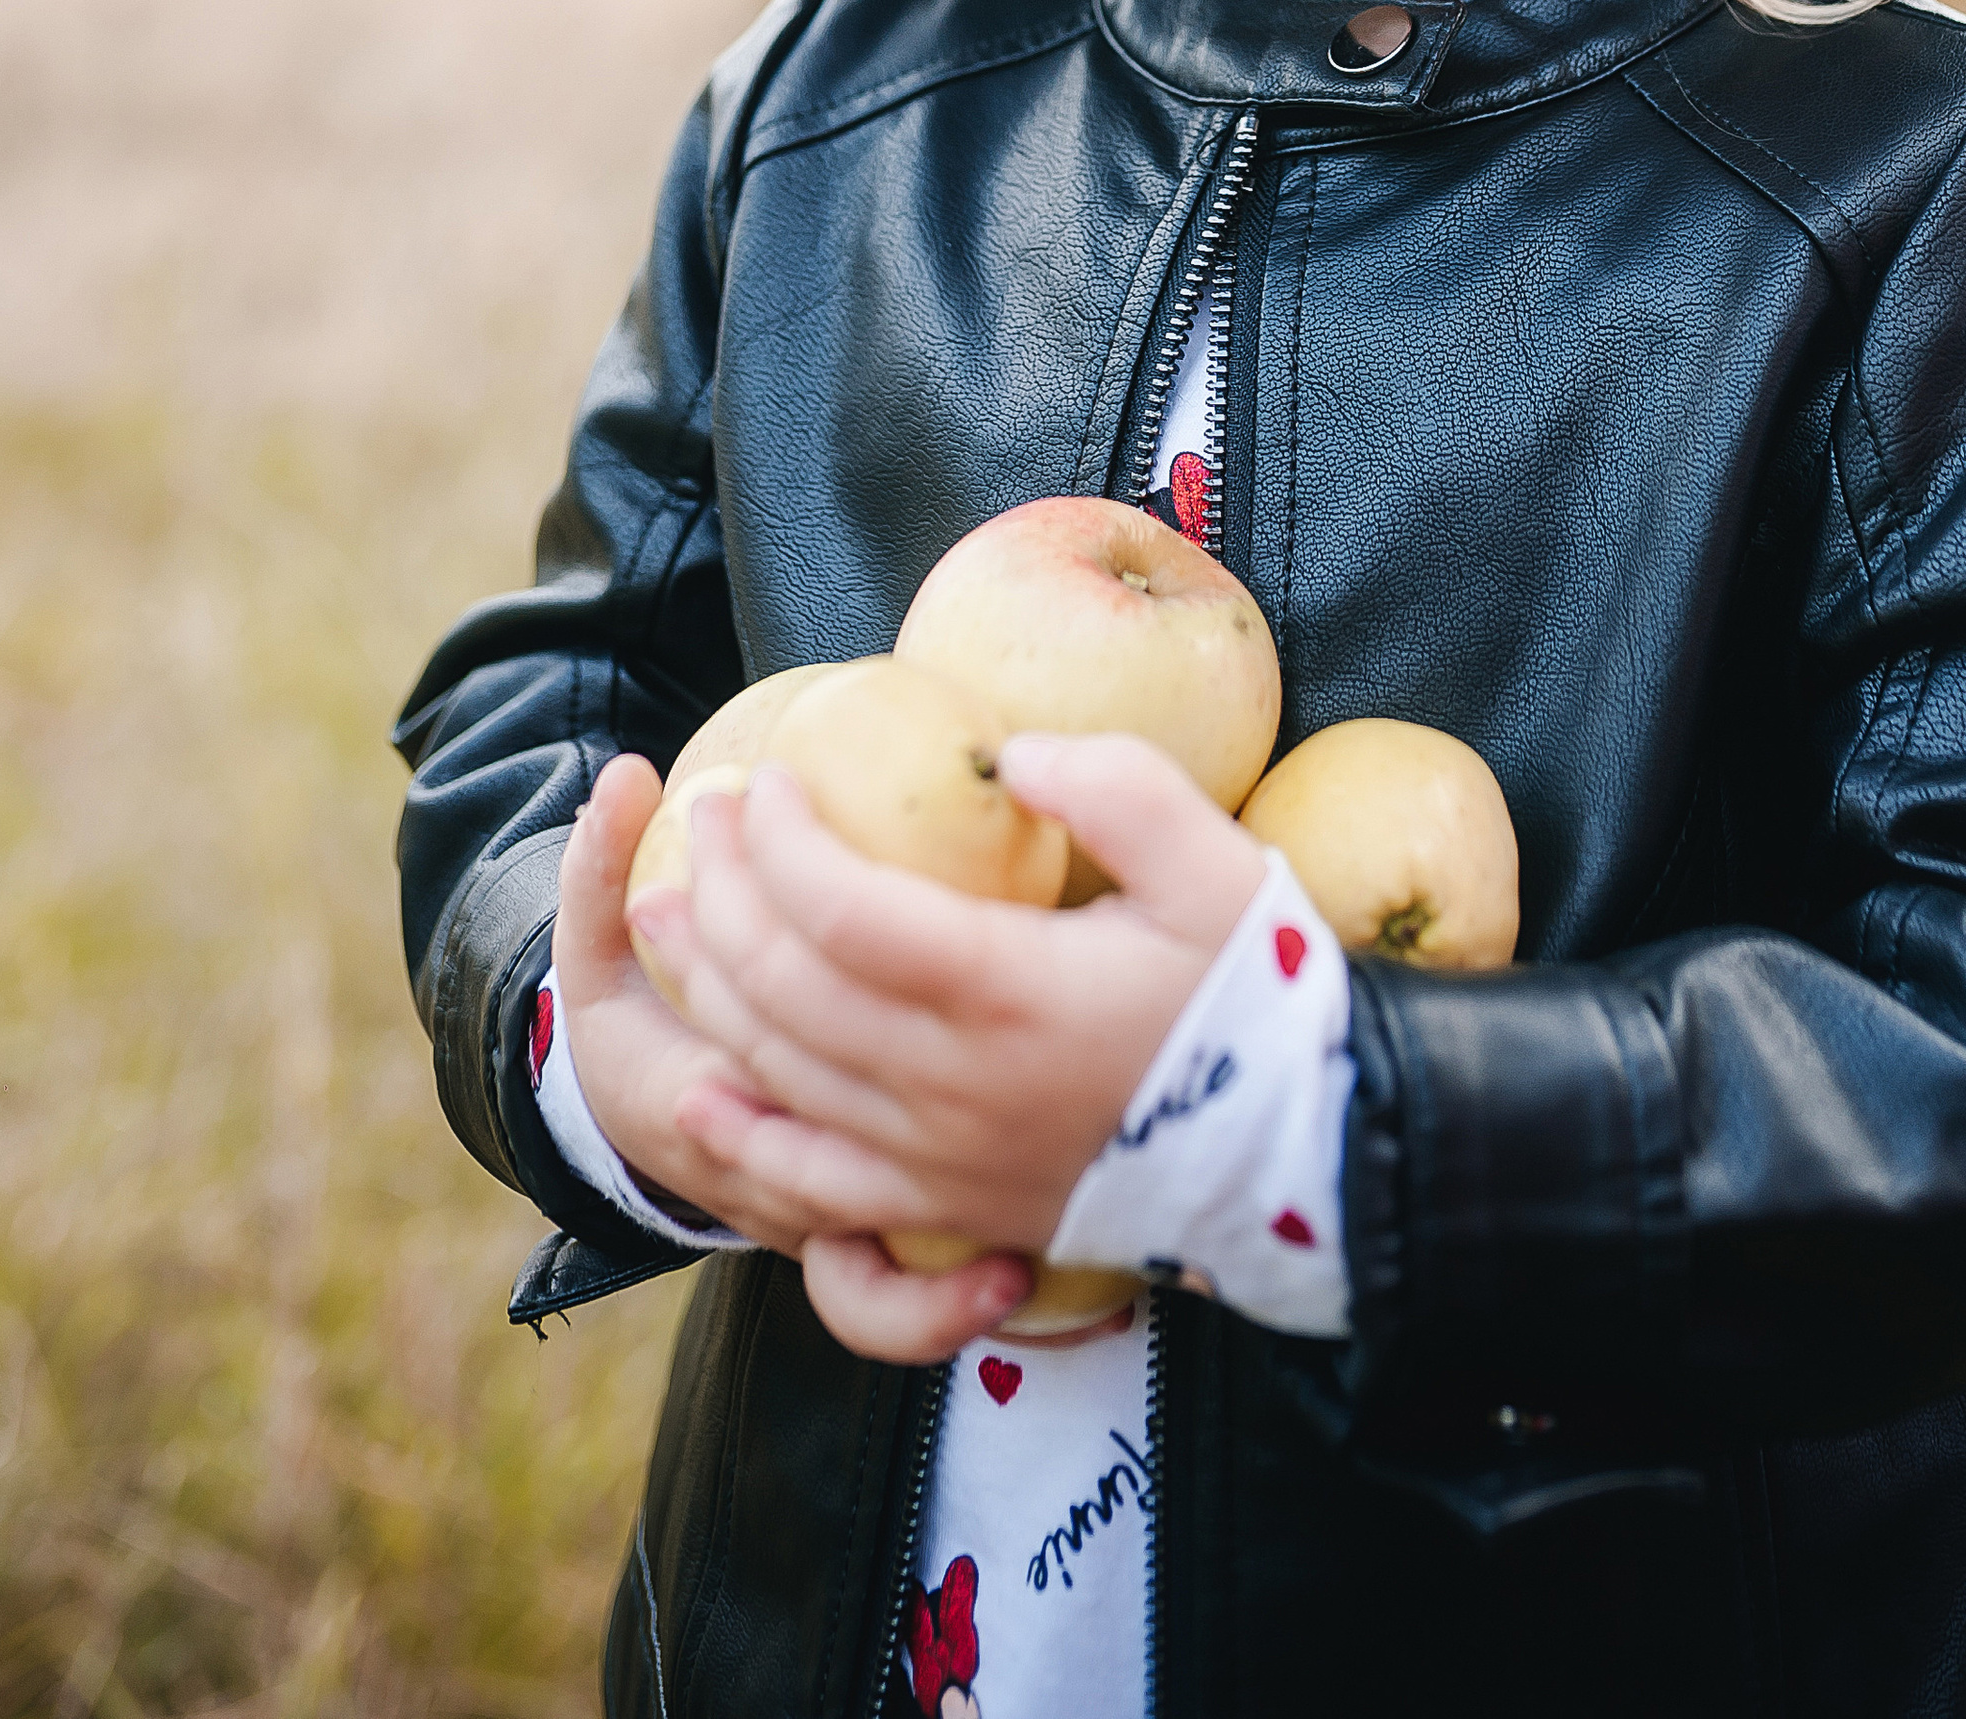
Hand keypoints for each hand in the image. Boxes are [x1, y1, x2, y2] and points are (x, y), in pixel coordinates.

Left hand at [640, 731, 1266, 1362]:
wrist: (1301, 1155)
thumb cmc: (1256, 995)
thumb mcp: (1214, 865)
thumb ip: (1116, 789)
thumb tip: (1011, 756)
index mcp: (1012, 994)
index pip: (845, 914)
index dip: (783, 844)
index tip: (765, 778)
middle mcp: (955, 1087)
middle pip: (789, 989)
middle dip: (724, 892)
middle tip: (704, 816)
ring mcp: (943, 1162)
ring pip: (783, 1076)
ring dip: (707, 989)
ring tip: (663, 913)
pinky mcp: (949, 1210)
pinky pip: (818, 1187)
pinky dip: (747, 1139)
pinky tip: (699, 1095)